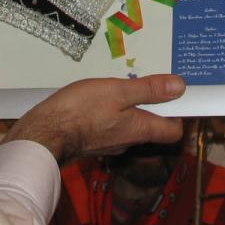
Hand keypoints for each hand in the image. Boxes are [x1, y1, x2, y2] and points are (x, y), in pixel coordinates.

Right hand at [4, 74, 185, 162]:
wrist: (44, 133)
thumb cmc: (80, 110)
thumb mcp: (117, 91)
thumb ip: (148, 89)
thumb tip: (179, 87)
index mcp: (140, 128)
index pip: (173, 130)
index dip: (180, 113)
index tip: (178, 94)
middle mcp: (129, 140)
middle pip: (152, 126)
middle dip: (153, 106)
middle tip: (146, 82)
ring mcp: (110, 142)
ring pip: (130, 125)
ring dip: (129, 108)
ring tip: (119, 87)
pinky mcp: (93, 140)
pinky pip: (111, 126)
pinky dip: (111, 113)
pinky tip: (99, 99)